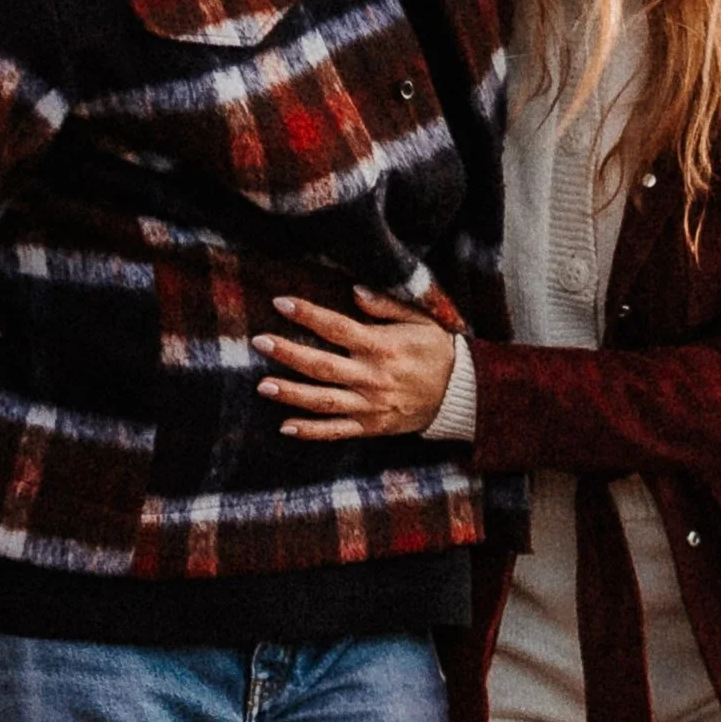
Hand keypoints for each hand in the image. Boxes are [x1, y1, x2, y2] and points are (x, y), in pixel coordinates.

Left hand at [253, 288, 457, 439]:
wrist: (461, 394)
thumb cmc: (438, 350)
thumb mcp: (420, 319)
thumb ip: (386, 305)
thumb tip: (354, 291)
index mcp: (382, 346)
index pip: (337, 328)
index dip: (308, 314)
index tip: (281, 302)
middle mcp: (372, 376)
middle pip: (322, 365)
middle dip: (288, 353)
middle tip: (259, 342)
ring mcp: (370, 405)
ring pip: (324, 400)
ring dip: (291, 393)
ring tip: (262, 386)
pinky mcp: (372, 426)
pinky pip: (337, 431)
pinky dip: (311, 431)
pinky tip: (285, 426)